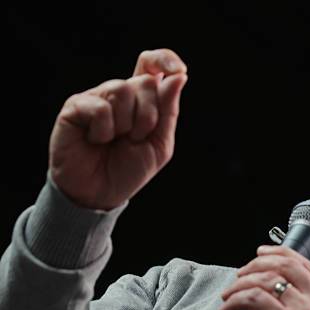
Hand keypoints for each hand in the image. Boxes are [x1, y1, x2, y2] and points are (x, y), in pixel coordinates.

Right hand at [49, 49, 187, 209]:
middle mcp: (118, 93)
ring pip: (122, 90)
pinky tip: (96, 140)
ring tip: (115, 140)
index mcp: (141, 99)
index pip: (152, 63)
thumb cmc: (129, 169)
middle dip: (148, 117)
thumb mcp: (160, 143)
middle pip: (144, 82)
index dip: (164, 59)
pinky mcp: (75, 107)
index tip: (177, 70)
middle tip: (135, 138)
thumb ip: (169, 110)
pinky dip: (104, 130)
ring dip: (126, 124)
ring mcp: (96, 97)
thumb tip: (178, 76)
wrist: (101, 193)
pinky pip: (100, 108)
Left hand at [219, 245, 309, 309]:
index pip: (304, 264)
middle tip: (240, 274)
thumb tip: (272, 286)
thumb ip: (306, 306)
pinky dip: (235, 300)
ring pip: (266, 279)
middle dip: (256, 264)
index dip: (279, 253)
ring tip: (229, 296)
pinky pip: (252, 298)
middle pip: (285, 264)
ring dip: (240, 284)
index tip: (261, 253)